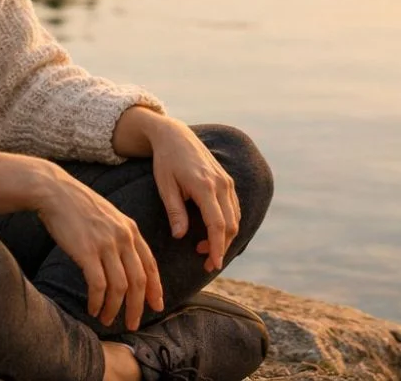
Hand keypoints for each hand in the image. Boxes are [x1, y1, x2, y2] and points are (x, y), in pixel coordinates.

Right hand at [34, 170, 164, 330]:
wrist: (55, 192)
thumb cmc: (78, 206)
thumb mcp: (109, 217)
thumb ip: (121, 236)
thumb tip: (126, 263)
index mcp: (131, 229)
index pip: (150, 264)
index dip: (155, 288)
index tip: (157, 305)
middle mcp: (123, 237)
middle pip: (138, 280)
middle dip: (138, 306)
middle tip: (134, 323)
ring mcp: (106, 244)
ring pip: (120, 287)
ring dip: (114, 308)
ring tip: (108, 319)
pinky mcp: (87, 252)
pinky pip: (98, 285)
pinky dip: (97, 302)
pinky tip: (93, 309)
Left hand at [149, 120, 240, 272]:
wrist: (175, 135)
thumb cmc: (166, 161)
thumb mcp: (165, 186)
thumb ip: (175, 211)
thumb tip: (180, 236)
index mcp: (204, 186)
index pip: (217, 224)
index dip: (217, 247)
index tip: (213, 265)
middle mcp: (221, 183)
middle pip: (230, 224)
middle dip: (222, 247)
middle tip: (205, 263)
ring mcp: (227, 181)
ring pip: (235, 217)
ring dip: (225, 237)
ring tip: (204, 248)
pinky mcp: (227, 180)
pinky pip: (234, 208)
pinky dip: (227, 224)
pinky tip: (212, 232)